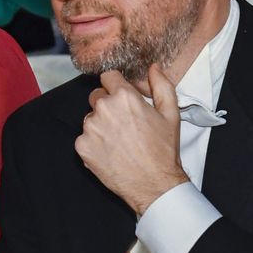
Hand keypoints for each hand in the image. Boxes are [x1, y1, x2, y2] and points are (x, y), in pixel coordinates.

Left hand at [76, 67, 187, 216]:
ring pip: (90, 118)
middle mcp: (103, 108)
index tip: (122, 97)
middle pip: (97, 96)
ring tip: (119, 140)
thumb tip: (154, 68)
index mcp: (123, 97)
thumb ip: (161, 85)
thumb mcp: (171, 114)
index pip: (108, 76)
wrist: (153, 184)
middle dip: (107, 105)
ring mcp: (90, 128)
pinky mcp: (82, 146)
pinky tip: (110, 152)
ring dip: (100, 125)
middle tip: (124, 123)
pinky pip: (84, 137)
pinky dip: (94, 143)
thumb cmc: (163, 150)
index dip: (116, 86)